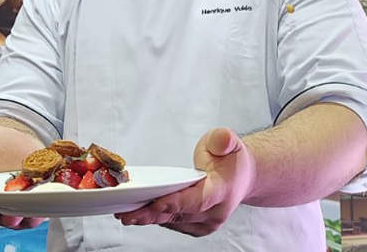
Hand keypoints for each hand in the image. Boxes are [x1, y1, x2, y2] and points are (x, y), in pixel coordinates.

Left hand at [116, 128, 255, 236]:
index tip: (156, 203)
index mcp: (223, 191)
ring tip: (125, 213)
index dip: (176, 203)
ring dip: (149, 218)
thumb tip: (221, 140)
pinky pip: (173, 223)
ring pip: (173, 221)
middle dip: (152, 213)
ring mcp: (206, 222)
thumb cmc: (230, 159)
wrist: (241, 177)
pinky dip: (156, 218)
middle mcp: (216, 211)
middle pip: (180, 214)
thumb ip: (223, 140)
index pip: (198, 200)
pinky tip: (139, 213)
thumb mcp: (228, 142)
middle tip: (127, 214)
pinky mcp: (197, 226)